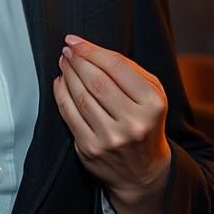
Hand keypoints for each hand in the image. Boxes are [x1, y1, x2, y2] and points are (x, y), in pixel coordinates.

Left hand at [53, 34, 171, 213]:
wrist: (143, 173)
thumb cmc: (146, 123)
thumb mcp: (152, 95)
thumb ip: (130, 70)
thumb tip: (91, 50)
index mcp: (152, 104)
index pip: (117, 67)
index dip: (91, 50)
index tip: (75, 41)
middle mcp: (133, 123)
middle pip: (96, 81)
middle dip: (77, 60)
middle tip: (68, 50)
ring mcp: (110, 138)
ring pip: (80, 96)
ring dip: (67, 74)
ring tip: (64, 62)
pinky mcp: (90, 149)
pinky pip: (69, 114)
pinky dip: (60, 94)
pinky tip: (60, 82)